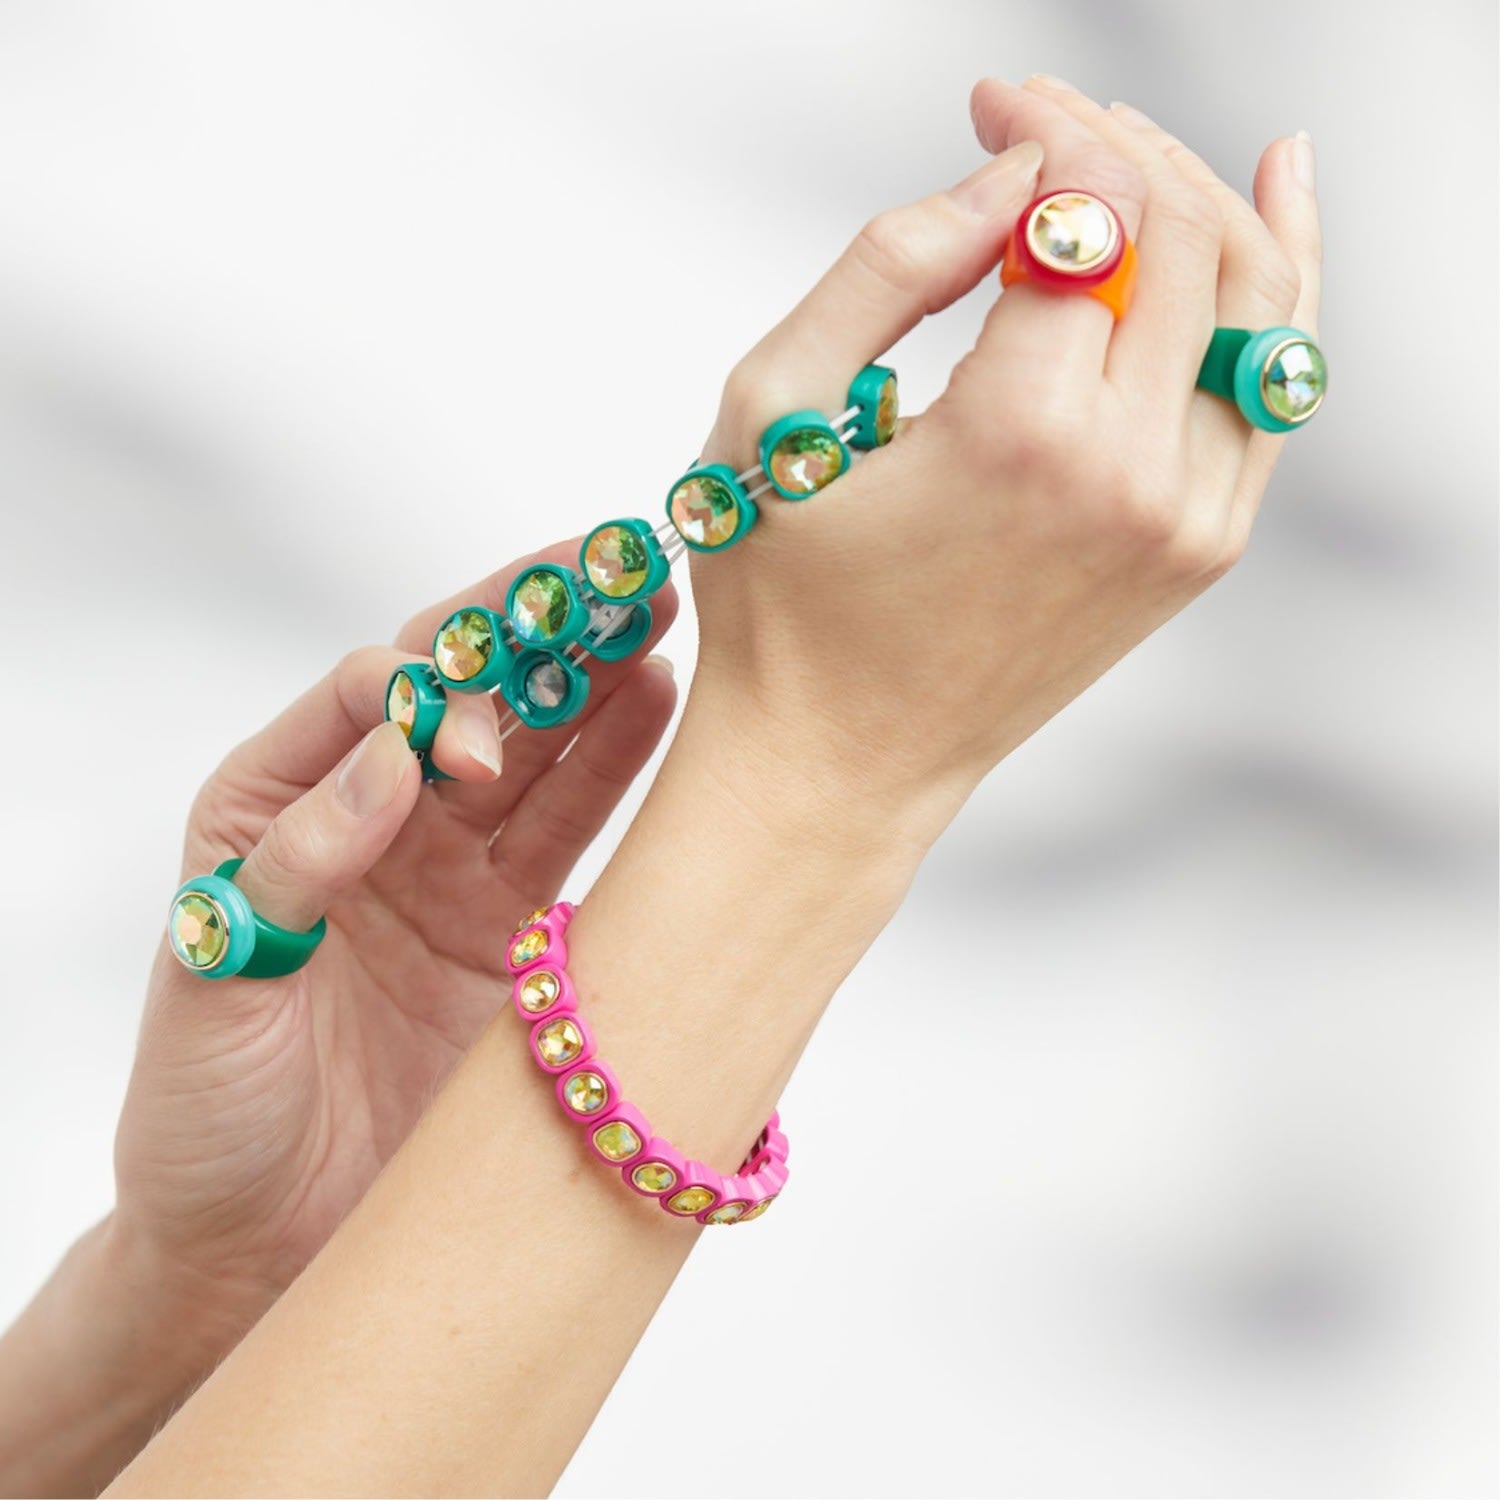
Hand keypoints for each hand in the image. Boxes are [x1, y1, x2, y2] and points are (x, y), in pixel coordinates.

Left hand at [113, 544, 677, 1352]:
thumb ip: (297, 864)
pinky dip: (616, 765)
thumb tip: (392, 759)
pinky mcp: (513, 929)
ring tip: (655, 619)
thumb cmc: (207, 1113)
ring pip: (533, 749)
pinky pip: (571, 829)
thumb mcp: (215, 983)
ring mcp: (450, 870)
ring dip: (593, 681)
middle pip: (466, 695)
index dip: (429, 694)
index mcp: (275, 803)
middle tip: (613, 576)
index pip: (368, 696)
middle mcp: (372, 818)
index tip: (466, 750)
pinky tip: (656, 702)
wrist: (262, 1243)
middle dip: (538, 633)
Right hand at [689, 77, 1319, 812]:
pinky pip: (1271, 387)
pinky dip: (1274, 289)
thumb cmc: (784, 606)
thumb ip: (886, 260)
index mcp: (1023, 434)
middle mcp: (1133, 476)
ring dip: (1201, 199)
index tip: (991, 102)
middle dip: (1118, 143)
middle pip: (1186, 233)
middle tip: (1042, 118)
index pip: (1092, 209)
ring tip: (1132, 147)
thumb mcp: (774, 411)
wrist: (841, 764)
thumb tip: (1007, 172)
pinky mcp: (1199, 550)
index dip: (1046, 124)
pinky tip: (1269, 208)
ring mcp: (1186, 521)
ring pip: (1259, 298)